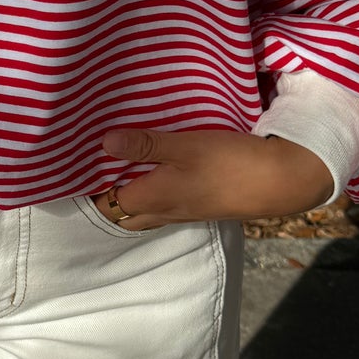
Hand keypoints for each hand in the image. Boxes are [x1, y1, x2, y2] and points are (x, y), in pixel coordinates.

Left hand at [91, 128, 332, 229]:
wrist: (281, 182)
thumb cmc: (230, 162)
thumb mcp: (185, 146)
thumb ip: (145, 145)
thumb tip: (103, 143)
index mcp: (153, 198)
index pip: (108, 205)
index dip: (91, 192)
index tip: (77, 170)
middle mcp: (165, 212)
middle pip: (124, 215)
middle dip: (107, 200)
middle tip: (95, 172)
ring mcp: (185, 212)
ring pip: (146, 212)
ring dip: (131, 197)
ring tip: (121, 170)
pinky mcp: (202, 206)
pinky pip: (167, 205)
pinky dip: (154, 193)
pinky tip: (159, 173)